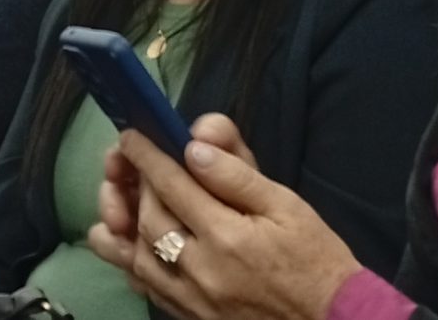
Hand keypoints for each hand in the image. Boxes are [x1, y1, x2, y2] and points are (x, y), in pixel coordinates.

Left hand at [89, 125, 360, 319]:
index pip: (172, 185)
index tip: (131, 135)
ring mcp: (192, 299)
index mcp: (228, 237)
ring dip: (124, 222)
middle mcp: (202, 271)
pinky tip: (130, 239)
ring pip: (137, 257)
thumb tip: (195, 145)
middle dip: (135, 184)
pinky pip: (146, 288)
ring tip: (122, 194)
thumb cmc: (315, 260)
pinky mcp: (189, 317)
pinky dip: (130, 260)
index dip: (146, 156)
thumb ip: (237, 175)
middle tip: (134, 161)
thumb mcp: (287, 206)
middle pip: (150, 218)